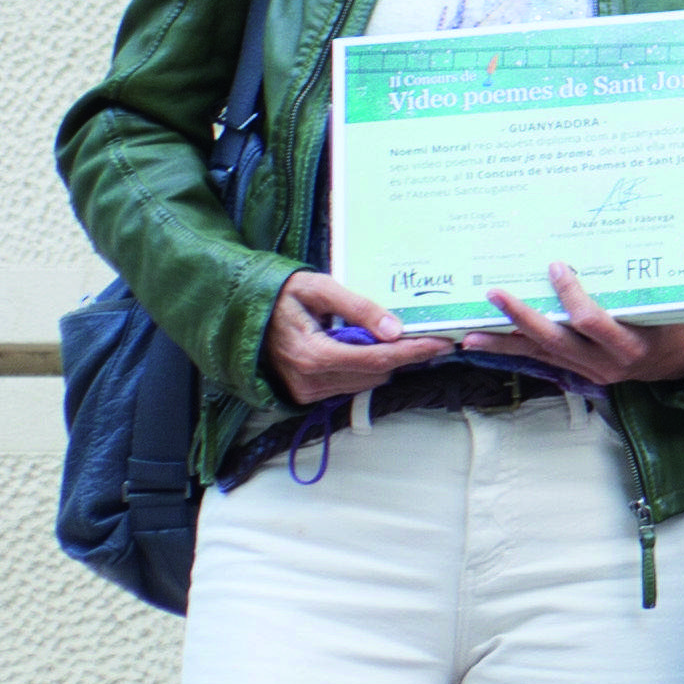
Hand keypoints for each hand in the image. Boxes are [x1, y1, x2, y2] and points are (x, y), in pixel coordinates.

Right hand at [262, 273, 452, 410]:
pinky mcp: (303, 395)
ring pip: (365, 383)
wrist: (241, 312)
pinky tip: (364, 348)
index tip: (442, 343)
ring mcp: (305, 391)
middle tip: (424, 334)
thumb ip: (358, 307)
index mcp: (312, 355)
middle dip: (402, 356)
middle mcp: (308, 380)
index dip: (413, 352)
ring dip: (383, 363)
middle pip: (375, 375)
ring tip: (391, 338)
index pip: (377, 361)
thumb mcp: (320, 288)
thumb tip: (395, 329)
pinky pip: (347, 386)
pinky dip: (363, 369)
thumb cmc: (280, 293)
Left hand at [477, 269, 683, 391]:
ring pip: (543, 355)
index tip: (555, 268)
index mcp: (631, 345)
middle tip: (495, 295)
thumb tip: (601, 251)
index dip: (571, 296)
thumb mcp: (668, 306)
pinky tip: (491, 345)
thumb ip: (637, 289)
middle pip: (556, 341)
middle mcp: (608, 363)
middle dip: (522, 318)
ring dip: (505, 343)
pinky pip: (546, 361)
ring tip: (470, 336)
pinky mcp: (583, 374)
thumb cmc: (680, 326)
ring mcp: (593, 372)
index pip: (592, 321)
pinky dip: (518, 352)